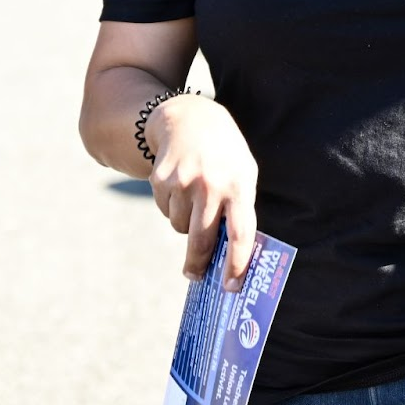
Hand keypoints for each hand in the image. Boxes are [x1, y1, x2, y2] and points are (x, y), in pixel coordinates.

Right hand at [145, 94, 259, 289]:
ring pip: (180, 227)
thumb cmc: (225, 154)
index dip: (237, 262)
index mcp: (240, 185)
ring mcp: (183, 183)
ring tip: (195, 198)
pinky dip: (172, 208)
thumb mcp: (243, 172)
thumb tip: (231, 252)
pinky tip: (180, 185)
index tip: (231, 286)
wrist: (189, 119)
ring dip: (186, 225)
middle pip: (203, 239)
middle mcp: (211, 185)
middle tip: (195, 275)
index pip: (241, 232)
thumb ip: (239, 207)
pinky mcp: (160, 181)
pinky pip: (165, 211)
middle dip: (198, 263)